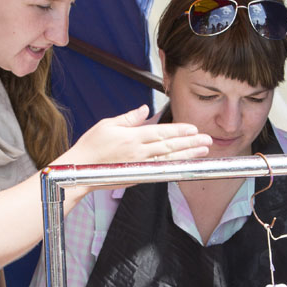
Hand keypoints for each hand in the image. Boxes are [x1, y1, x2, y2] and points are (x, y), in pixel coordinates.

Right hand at [64, 105, 211, 166]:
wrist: (79, 171)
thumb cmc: (90, 147)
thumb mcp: (107, 125)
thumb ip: (129, 118)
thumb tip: (144, 110)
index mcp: (132, 139)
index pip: (162, 133)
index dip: (180, 131)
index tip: (195, 129)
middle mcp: (139, 153)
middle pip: (170, 147)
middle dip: (191, 143)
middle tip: (208, 140)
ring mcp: (139, 167)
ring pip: (168, 160)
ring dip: (187, 156)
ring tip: (202, 152)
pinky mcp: (137, 177)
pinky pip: (159, 170)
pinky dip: (173, 166)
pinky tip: (183, 163)